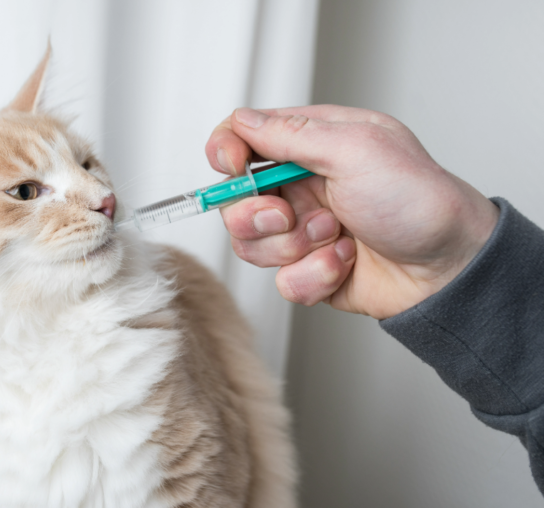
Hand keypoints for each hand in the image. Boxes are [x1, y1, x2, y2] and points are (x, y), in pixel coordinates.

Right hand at [205, 105, 498, 318]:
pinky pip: (281, 280)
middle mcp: (300, 186)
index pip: (244, 138)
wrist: (448, 268)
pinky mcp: (309, 269)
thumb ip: (292, 134)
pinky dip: (314, 275)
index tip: (232, 165)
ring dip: (293, 247)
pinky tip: (345, 262)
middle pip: (236, 200)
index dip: (226, 151)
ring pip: (252, 245)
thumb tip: (243, 121)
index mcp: (311, 145)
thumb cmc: (416, 200)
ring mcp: (302, 230)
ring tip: (335, 237)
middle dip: (258, 214)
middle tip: (287, 215)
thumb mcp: (356, 149)